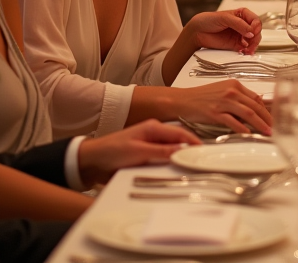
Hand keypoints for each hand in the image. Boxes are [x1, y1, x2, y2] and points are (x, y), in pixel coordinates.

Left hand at [77, 119, 200, 185]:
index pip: (181, 132)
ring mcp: (151, 144)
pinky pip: (164, 158)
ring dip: (181, 157)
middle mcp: (154, 134)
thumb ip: (161, 151)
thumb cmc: (111, 151)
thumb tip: (183, 150)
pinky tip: (176, 170)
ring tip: (193, 166)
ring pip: (173, 150)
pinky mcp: (147, 155)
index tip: (205, 152)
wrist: (92, 161)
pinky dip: (172, 163)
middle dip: (191, 149)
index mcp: (153, 127)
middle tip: (203, 160)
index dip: (194, 142)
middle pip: (179, 141)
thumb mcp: (138, 152)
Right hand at [171, 81, 272, 134]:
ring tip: (267, 132)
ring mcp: (223, 102)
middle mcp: (231, 91)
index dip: (266, 110)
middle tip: (275, 127)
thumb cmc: (201, 97)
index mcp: (234, 84)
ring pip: (248, 114)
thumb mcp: (222, 90)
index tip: (272, 118)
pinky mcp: (215, 113)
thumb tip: (253, 106)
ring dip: (260, 125)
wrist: (182, 100)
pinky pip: (234, 122)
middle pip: (255, 106)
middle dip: (268, 118)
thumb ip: (237, 96)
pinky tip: (249, 135)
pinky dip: (244, 129)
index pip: (256, 98)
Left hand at [187, 8, 262, 54]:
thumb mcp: (224, 17)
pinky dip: (247, 51)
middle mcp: (242, 25)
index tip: (252, 32)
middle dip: (255, 38)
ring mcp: (240, 35)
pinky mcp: (236, 45)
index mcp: (241, 15)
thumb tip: (251, 32)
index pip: (255, 20)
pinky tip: (244, 52)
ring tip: (248, 50)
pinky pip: (246, 49)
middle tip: (250, 43)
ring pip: (253, 41)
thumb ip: (238, 24)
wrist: (197, 32)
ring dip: (253, 46)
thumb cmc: (208, 20)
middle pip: (256, 31)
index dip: (256, 26)